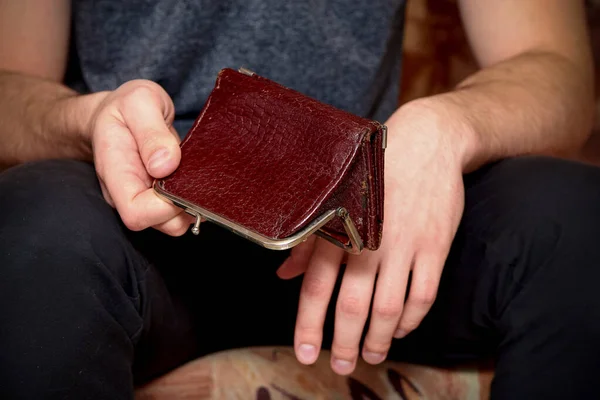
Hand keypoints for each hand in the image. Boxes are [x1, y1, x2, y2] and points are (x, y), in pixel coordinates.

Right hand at [89, 80, 193, 235]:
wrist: (120, 112)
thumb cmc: (126, 107)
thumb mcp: (138, 102)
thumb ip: (150, 131)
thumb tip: (165, 165)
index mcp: (116, 174)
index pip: (135, 213)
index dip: (163, 206)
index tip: (179, 176)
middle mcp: (128, 194)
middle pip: (162, 225)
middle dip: (186, 206)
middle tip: (197, 172)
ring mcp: (146, 199)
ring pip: (176, 222)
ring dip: (194, 204)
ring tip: (198, 172)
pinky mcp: (162, 197)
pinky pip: (182, 211)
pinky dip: (196, 199)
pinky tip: (199, 176)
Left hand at [277, 99, 469, 374]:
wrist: (425, 141)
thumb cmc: (373, 171)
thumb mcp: (334, 199)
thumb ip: (310, 241)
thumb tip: (284, 275)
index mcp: (338, 228)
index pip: (316, 287)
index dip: (308, 325)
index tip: (306, 354)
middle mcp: (368, 240)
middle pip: (352, 306)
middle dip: (343, 342)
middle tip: (340, 366)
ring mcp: (404, 244)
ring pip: (389, 308)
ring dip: (377, 339)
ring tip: (370, 356)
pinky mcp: (435, 245)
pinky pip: (424, 294)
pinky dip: (412, 319)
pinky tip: (401, 330)